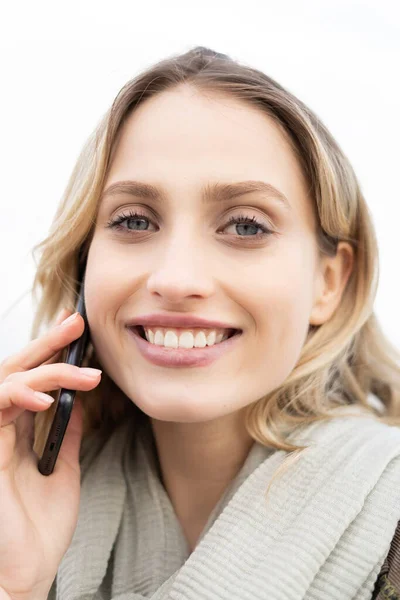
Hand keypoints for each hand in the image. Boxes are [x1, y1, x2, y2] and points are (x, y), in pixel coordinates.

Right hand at [0, 309, 101, 599]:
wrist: (28, 571)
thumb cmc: (40, 528)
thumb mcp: (63, 469)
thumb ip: (65, 434)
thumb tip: (80, 402)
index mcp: (17, 432)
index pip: (31, 381)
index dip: (52, 353)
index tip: (79, 331)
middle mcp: (1, 428)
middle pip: (17, 371)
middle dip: (46, 343)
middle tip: (77, 321)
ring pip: (8, 382)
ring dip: (47, 370)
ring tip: (85, 373)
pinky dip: (21, 397)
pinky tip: (50, 400)